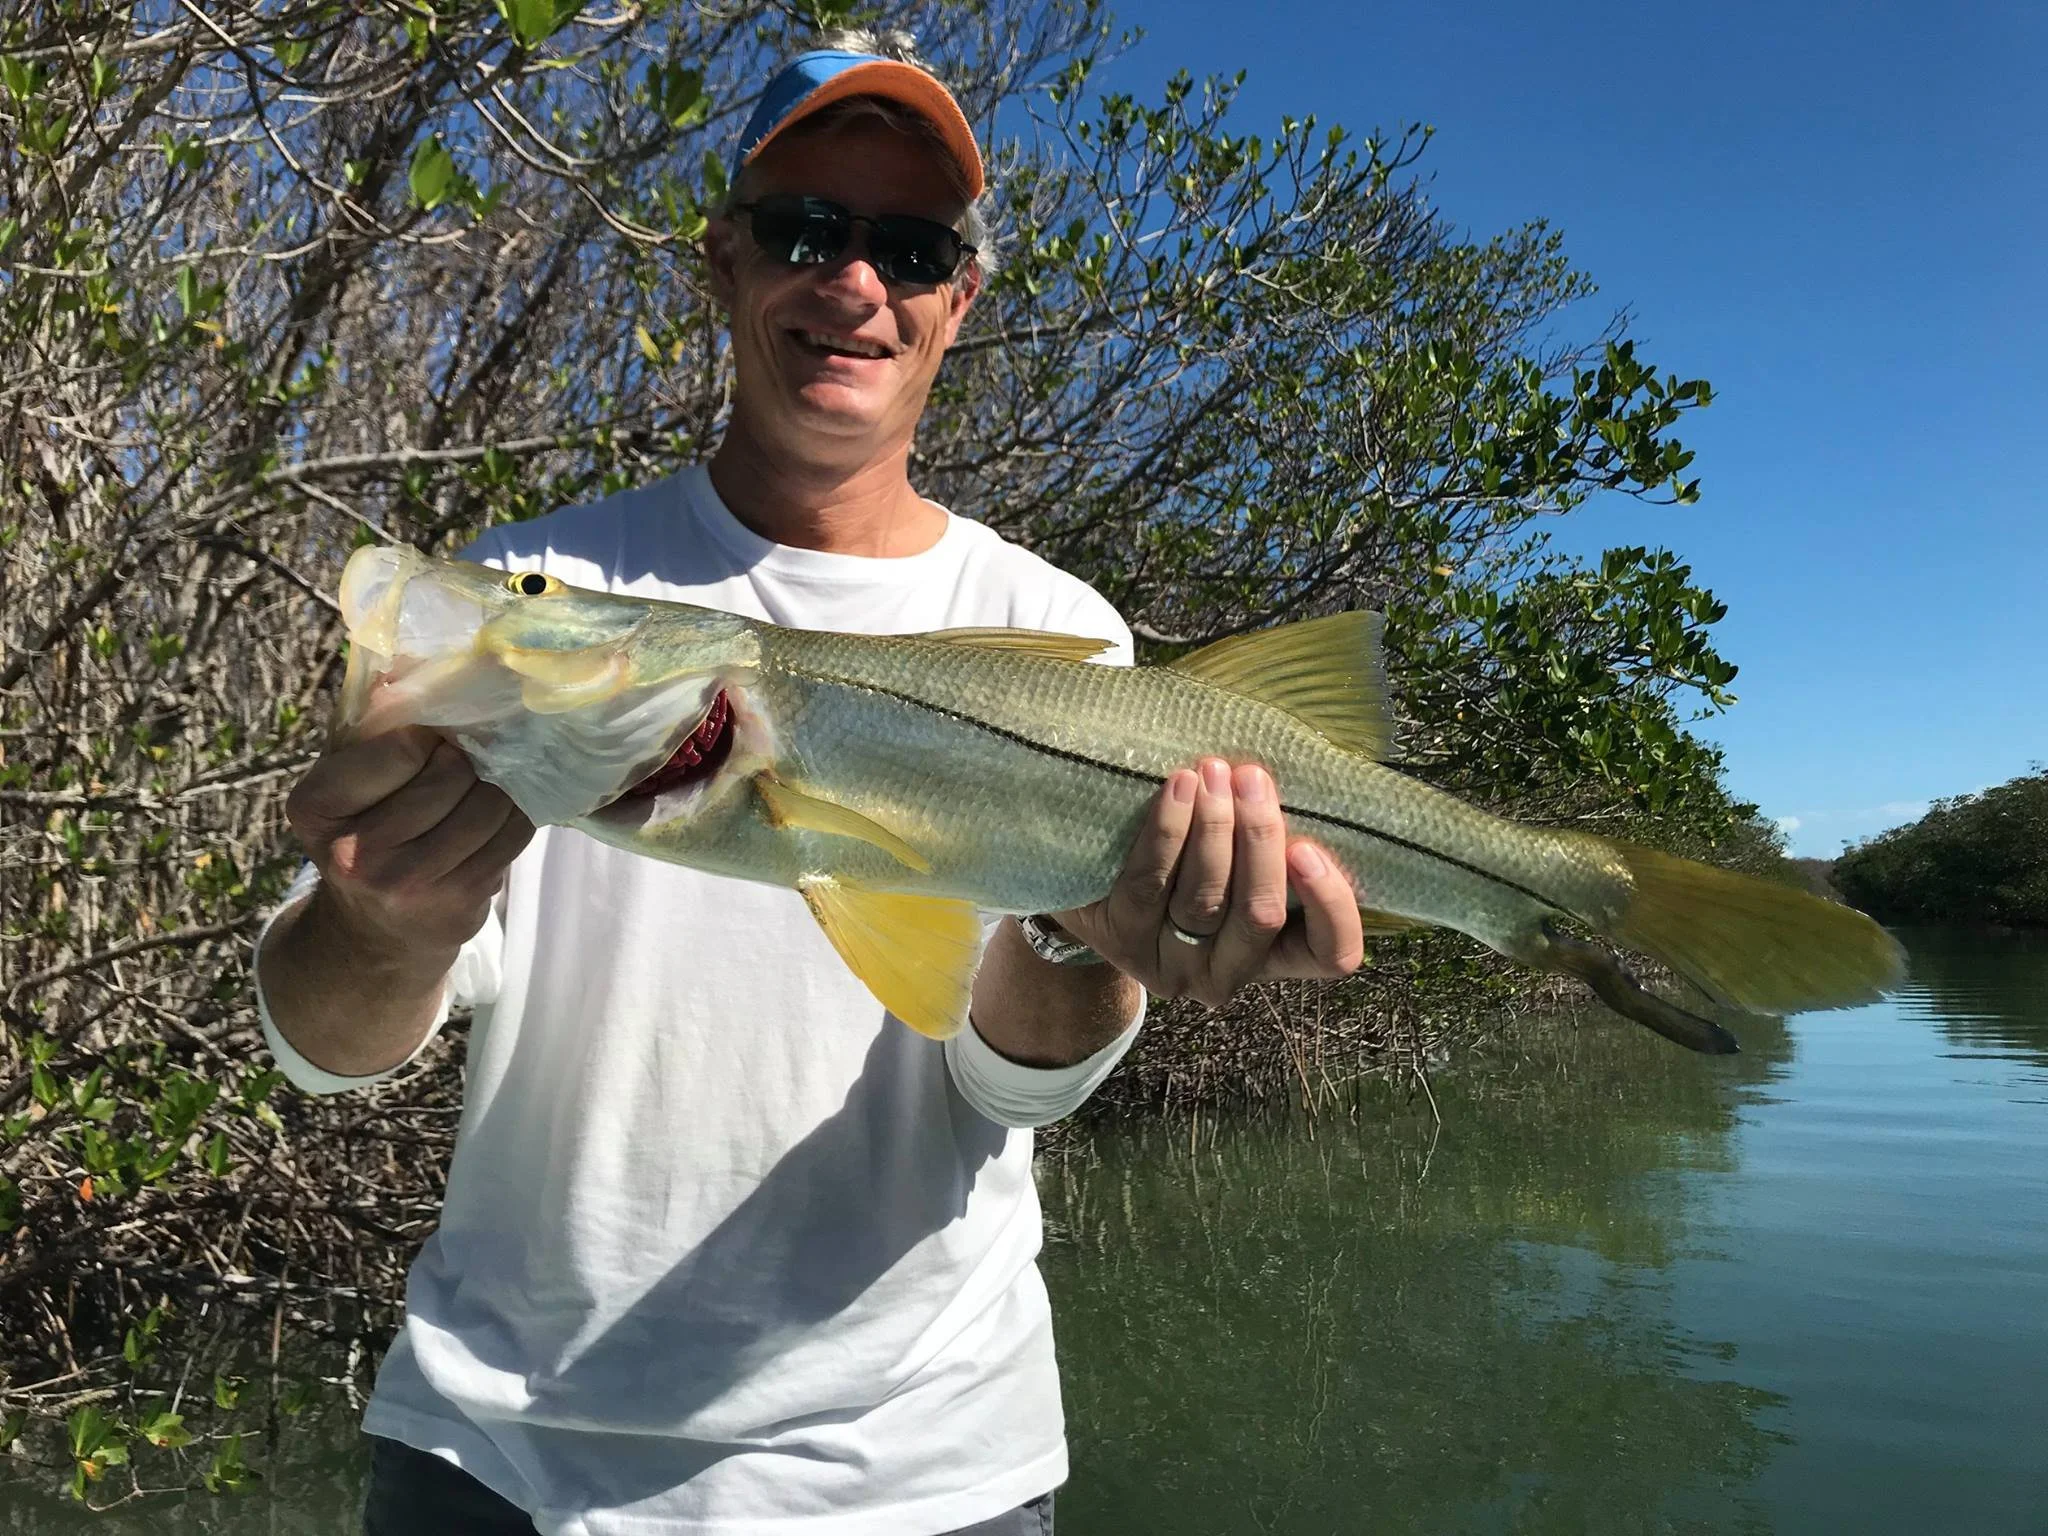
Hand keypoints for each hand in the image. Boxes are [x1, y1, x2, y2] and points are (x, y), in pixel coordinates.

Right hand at [284, 725, 533, 959]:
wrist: (374, 924)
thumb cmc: (364, 825)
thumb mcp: (348, 772)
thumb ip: (374, 720)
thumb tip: (414, 658)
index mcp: (316, 806)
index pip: (402, 747)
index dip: (432, 731)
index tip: (438, 732)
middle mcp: (355, 853)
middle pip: (450, 776)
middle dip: (471, 755)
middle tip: (475, 749)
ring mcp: (409, 883)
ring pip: (487, 806)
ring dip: (501, 782)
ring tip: (494, 773)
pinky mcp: (457, 902)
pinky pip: (511, 837)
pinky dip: (518, 813)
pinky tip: (508, 805)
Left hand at [1052, 758, 1365, 1007]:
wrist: (1098, 889)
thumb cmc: (1191, 862)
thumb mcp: (1241, 859)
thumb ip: (1271, 842)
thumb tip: (1282, 785)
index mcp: (1278, 955)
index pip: (1332, 952)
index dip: (1330, 904)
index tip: (1307, 846)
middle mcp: (1229, 972)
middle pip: (1260, 915)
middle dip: (1259, 839)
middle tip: (1252, 778)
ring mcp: (1173, 965)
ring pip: (1205, 899)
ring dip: (1213, 827)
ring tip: (1213, 772)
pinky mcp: (1124, 942)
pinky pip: (1149, 883)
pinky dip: (1168, 831)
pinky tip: (1179, 787)